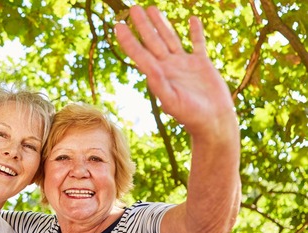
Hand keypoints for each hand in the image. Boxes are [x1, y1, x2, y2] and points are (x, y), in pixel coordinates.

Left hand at [114, 6, 234, 135]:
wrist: (213, 122)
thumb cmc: (191, 116)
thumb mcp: (172, 101)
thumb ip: (159, 84)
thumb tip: (148, 68)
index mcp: (158, 75)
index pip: (139, 54)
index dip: (128, 40)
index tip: (118, 25)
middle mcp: (169, 67)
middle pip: (153, 41)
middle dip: (143, 25)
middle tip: (133, 9)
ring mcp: (185, 64)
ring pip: (170, 39)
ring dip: (161, 24)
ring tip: (151, 9)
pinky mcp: (202, 64)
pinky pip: (197, 43)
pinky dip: (195, 32)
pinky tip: (191, 20)